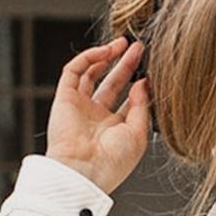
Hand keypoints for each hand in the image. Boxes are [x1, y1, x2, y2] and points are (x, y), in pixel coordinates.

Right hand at [45, 35, 149, 195]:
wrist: (83, 171)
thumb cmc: (112, 161)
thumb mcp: (138, 135)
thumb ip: (142, 107)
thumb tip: (143, 83)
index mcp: (114, 131)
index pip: (127, 101)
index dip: (139, 85)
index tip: (152, 71)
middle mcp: (96, 117)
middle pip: (112, 83)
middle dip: (125, 65)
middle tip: (139, 48)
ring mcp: (79, 106)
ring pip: (92, 73)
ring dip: (107, 56)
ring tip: (123, 44)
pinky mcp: (64, 98)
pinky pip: (74, 71)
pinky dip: (88, 58)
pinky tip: (105, 52)